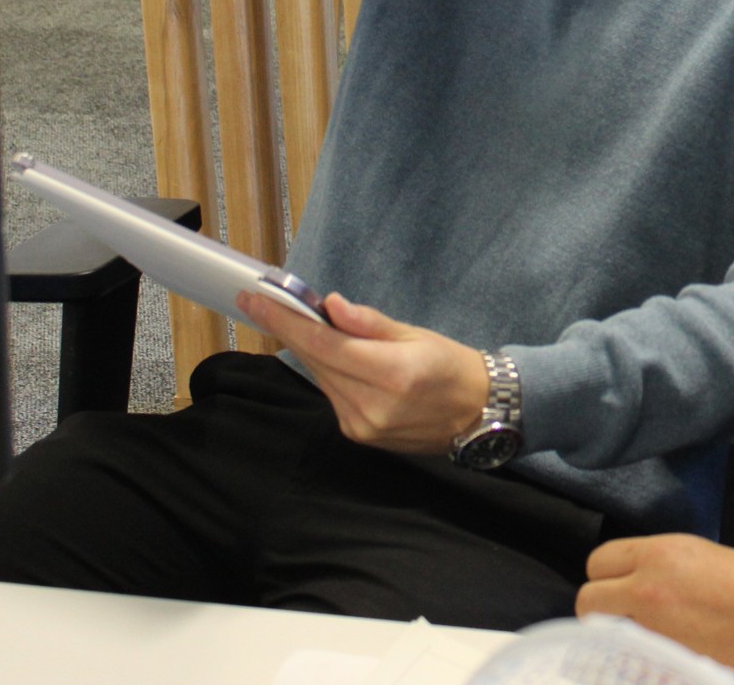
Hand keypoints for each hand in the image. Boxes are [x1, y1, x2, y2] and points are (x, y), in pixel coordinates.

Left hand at [236, 289, 488, 452]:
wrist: (477, 413)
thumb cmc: (451, 366)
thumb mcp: (417, 335)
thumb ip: (370, 323)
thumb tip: (330, 306)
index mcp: (392, 374)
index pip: (325, 344)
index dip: (287, 321)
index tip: (256, 299)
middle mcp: (371, 405)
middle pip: (316, 360)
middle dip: (290, 330)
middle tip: (265, 303)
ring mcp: (361, 425)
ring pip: (321, 377)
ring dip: (311, 350)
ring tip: (310, 327)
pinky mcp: (357, 434)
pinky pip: (331, 394)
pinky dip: (328, 371)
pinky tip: (336, 357)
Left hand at [579, 534, 733, 684]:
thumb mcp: (707, 557)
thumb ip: (664, 566)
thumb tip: (638, 579)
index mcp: (660, 555)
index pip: (599, 560)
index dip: (610, 574)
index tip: (623, 585)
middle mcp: (646, 590)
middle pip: (588, 598)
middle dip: (603, 607)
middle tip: (626, 616)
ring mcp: (650, 633)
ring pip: (599, 634)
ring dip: (612, 636)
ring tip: (640, 641)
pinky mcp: (660, 665)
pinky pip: (624, 663)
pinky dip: (631, 662)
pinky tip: (653, 660)